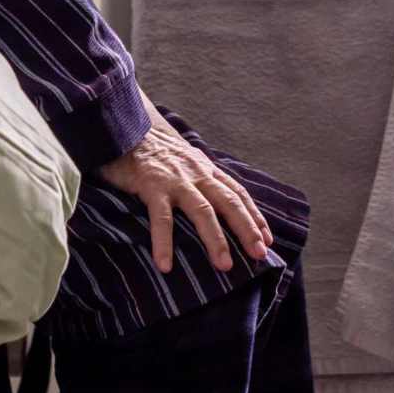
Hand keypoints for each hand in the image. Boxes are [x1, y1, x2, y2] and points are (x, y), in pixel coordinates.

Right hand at [98, 98, 271, 274]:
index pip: (237, 193)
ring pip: (203, 211)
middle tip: (258, 255)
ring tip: (225, 266)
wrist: (126, 126)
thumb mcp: (185, 160)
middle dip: (247, 229)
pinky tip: (165, 265)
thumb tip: (216, 202)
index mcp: (206, 169)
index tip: (267, 239)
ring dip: (216, 240)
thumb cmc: (154, 152)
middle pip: (229, 203)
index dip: (254, 216)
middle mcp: (197, 173)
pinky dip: (164, 243)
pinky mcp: (152, 186)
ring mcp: (176, 180)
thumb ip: (200, 178)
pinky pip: (161, 219)